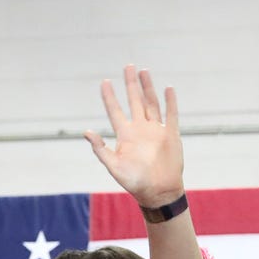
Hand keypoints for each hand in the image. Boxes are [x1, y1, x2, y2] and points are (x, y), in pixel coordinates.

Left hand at [84, 66, 182, 210]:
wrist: (158, 192)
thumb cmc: (134, 182)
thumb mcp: (114, 166)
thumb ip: (101, 149)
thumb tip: (87, 132)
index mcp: (125, 135)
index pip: (115, 110)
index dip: (109, 97)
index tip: (105, 82)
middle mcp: (140, 129)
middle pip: (134, 101)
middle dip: (131, 84)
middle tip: (128, 66)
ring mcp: (156, 130)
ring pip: (151, 103)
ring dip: (148, 88)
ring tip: (143, 71)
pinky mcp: (171, 134)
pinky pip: (171, 115)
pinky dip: (170, 102)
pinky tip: (167, 88)